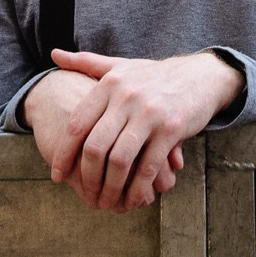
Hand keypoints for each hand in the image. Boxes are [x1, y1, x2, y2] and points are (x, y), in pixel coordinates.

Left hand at [25, 54, 214, 210]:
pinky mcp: (172, 130)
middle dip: (87, 177)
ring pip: (120, 160)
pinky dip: (138, 188)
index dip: (64, 153)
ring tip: (106, 202)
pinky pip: (149, 167)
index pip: (77, 124)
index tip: (57, 175)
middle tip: (86, 195)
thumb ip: (86, 62)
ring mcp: (150, 114)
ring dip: (111, 187)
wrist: (201, 76)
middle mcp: (127, 97)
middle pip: (96, 146)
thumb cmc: (154, 76)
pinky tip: (132, 200)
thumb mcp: (120, 66)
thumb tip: (54, 54)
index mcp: (110, 84)